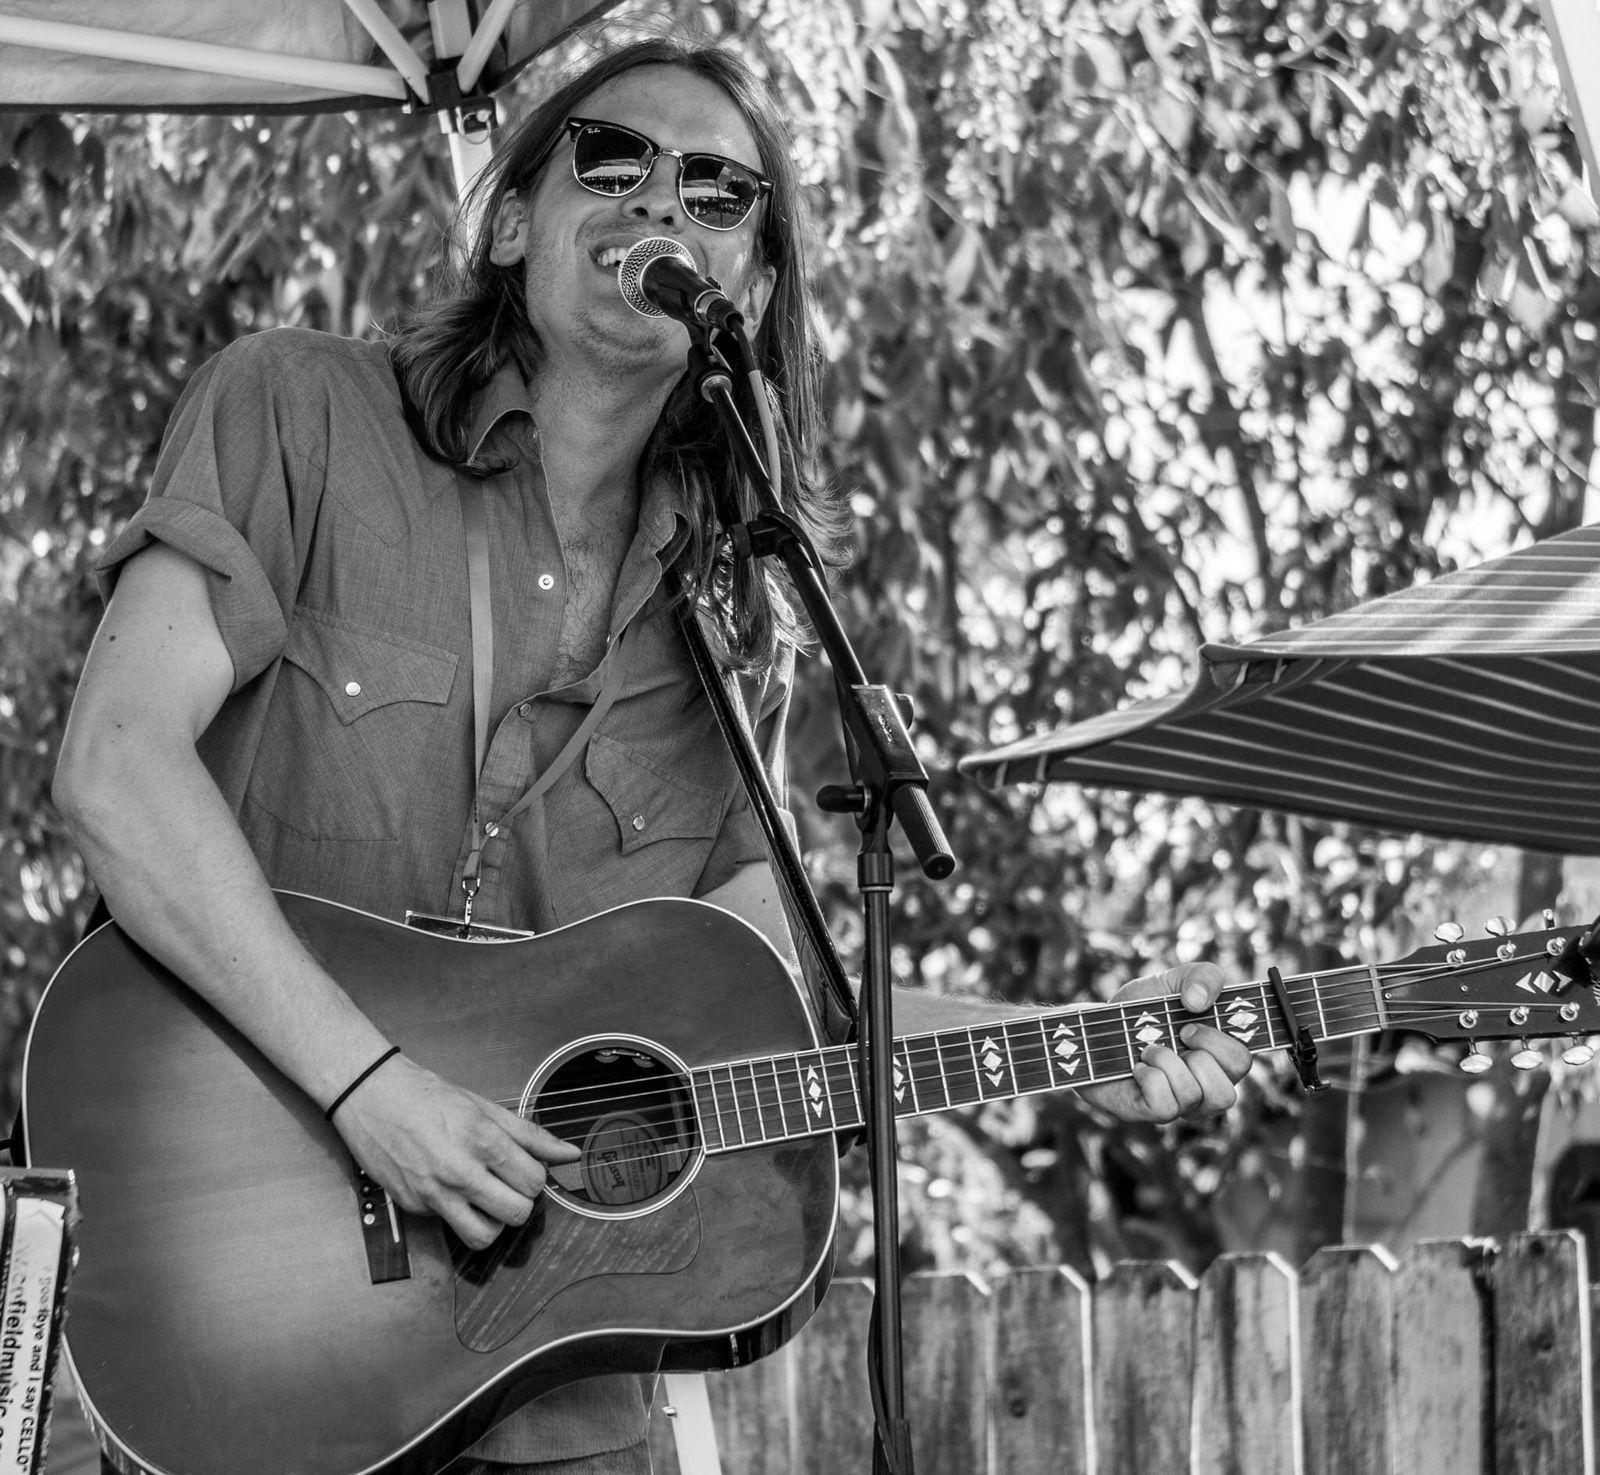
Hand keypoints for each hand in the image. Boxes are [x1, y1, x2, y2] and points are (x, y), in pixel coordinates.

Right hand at [331, 1056, 579, 1249]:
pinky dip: (458, 1215)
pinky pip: (449, 1226)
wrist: (370, 1095)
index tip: (523, 1167)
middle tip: (508, 1185)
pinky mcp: (412, 1207)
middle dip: (519, 1202)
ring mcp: (434, 1194)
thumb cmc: (428, 1095)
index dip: (534, 1177)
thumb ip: (529, 1135)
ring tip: (486, 1199)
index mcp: (483, 1140)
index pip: (534, 1181)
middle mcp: (460, 1171)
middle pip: (516, 1214)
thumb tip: (569, 1154)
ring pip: (484, 1237)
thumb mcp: (484, 1107)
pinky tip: (452, 1190)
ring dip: (493, 1221)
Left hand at [1080, 962, 1251, 1123]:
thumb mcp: (1174, 980)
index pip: (1242, 1063)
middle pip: (1227, 1095)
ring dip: (1167, 1061)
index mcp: (1218, 1061)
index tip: (1191, 1023)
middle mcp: (1204, 1089)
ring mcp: (1179, 1106)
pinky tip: (1137, 1066)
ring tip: (1149, 1049)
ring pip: (1194, 1097)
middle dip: (1199, 1056)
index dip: (1220, 1041)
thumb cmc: (1141, 1010)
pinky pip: (1165, 1106)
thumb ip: (1204, 976)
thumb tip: (1199, 1001)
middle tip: (1176, 1035)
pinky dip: (1149, 1077)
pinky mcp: (1150, 1112)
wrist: (1095, 1026)